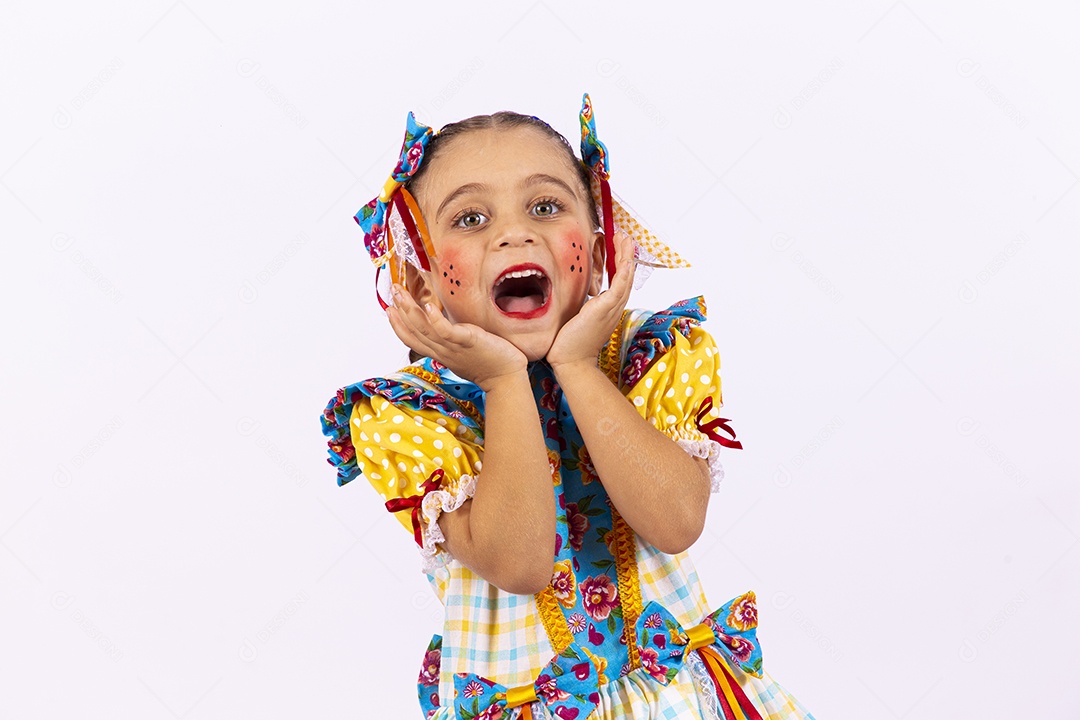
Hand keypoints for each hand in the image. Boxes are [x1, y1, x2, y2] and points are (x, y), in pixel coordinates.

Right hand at [386, 284, 527, 390]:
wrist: (505, 377)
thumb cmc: (487, 362)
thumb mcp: (462, 350)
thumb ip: (450, 339)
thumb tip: (444, 327)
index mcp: (440, 352)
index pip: (412, 339)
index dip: (398, 325)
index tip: (388, 309)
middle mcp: (442, 350)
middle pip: (414, 332)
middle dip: (400, 311)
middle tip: (392, 291)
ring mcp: (453, 347)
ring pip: (425, 330)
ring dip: (410, 311)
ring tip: (401, 293)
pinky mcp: (467, 342)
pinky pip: (447, 332)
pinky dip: (436, 320)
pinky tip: (429, 306)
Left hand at [547, 228, 635, 371]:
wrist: (570, 361)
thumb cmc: (569, 343)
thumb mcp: (576, 316)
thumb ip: (579, 303)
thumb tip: (574, 292)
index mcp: (607, 308)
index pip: (617, 281)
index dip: (618, 263)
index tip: (613, 247)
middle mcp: (613, 307)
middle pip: (625, 275)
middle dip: (624, 254)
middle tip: (623, 236)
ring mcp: (612, 308)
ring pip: (625, 277)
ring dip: (626, 256)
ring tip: (624, 238)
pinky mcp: (606, 309)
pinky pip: (620, 286)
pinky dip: (624, 270)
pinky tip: (624, 257)